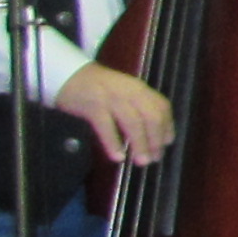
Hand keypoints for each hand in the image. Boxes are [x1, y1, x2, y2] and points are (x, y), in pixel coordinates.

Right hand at [56, 60, 173, 164]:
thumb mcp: (125, 90)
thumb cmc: (100, 87)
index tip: (167, 143)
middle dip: (156, 139)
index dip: (167, 126)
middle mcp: (129, 92)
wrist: (70, 75)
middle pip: (151, 116)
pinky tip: (118, 157)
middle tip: (154, 158)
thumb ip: (140, 106)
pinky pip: (106, 127)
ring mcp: (111, 99)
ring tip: (142, 161)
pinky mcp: (93, 106)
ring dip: (140, 144)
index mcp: (139, 88)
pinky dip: (113, 143)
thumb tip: (156, 134)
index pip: (162, 106)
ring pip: (132, 122)